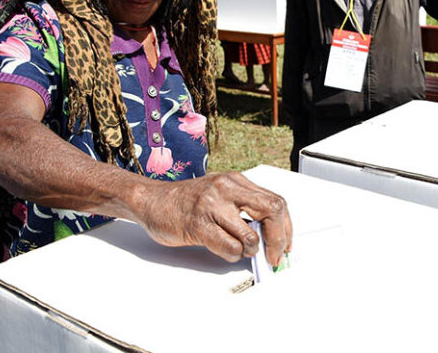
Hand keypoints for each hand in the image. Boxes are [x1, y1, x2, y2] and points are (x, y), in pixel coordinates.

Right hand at [136, 172, 291, 265]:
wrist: (151, 200)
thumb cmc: (186, 201)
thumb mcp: (221, 193)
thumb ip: (244, 207)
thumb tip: (271, 234)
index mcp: (236, 181)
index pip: (276, 201)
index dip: (286, 226)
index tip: (286, 244)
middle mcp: (227, 188)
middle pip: (272, 211)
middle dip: (279, 239)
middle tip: (275, 255)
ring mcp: (212, 205)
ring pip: (250, 235)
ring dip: (250, 251)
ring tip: (241, 250)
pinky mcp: (198, 224)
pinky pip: (229, 247)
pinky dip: (232, 255)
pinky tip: (224, 250)